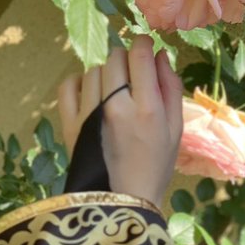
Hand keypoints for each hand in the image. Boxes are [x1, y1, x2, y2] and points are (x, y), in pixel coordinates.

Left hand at [57, 35, 183, 208]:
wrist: (123, 201)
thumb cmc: (156, 166)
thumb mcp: (176, 129)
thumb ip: (170, 89)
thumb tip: (159, 54)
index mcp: (147, 109)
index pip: (139, 54)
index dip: (142, 43)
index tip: (144, 49)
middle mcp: (116, 107)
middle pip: (115, 57)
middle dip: (125, 59)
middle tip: (131, 76)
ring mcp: (89, 115)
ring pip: (94, 70)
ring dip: (105, 73)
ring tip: (113, 91)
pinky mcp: (70, 124)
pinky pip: (68, 85)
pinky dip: (79, 82)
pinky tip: (90, 92)